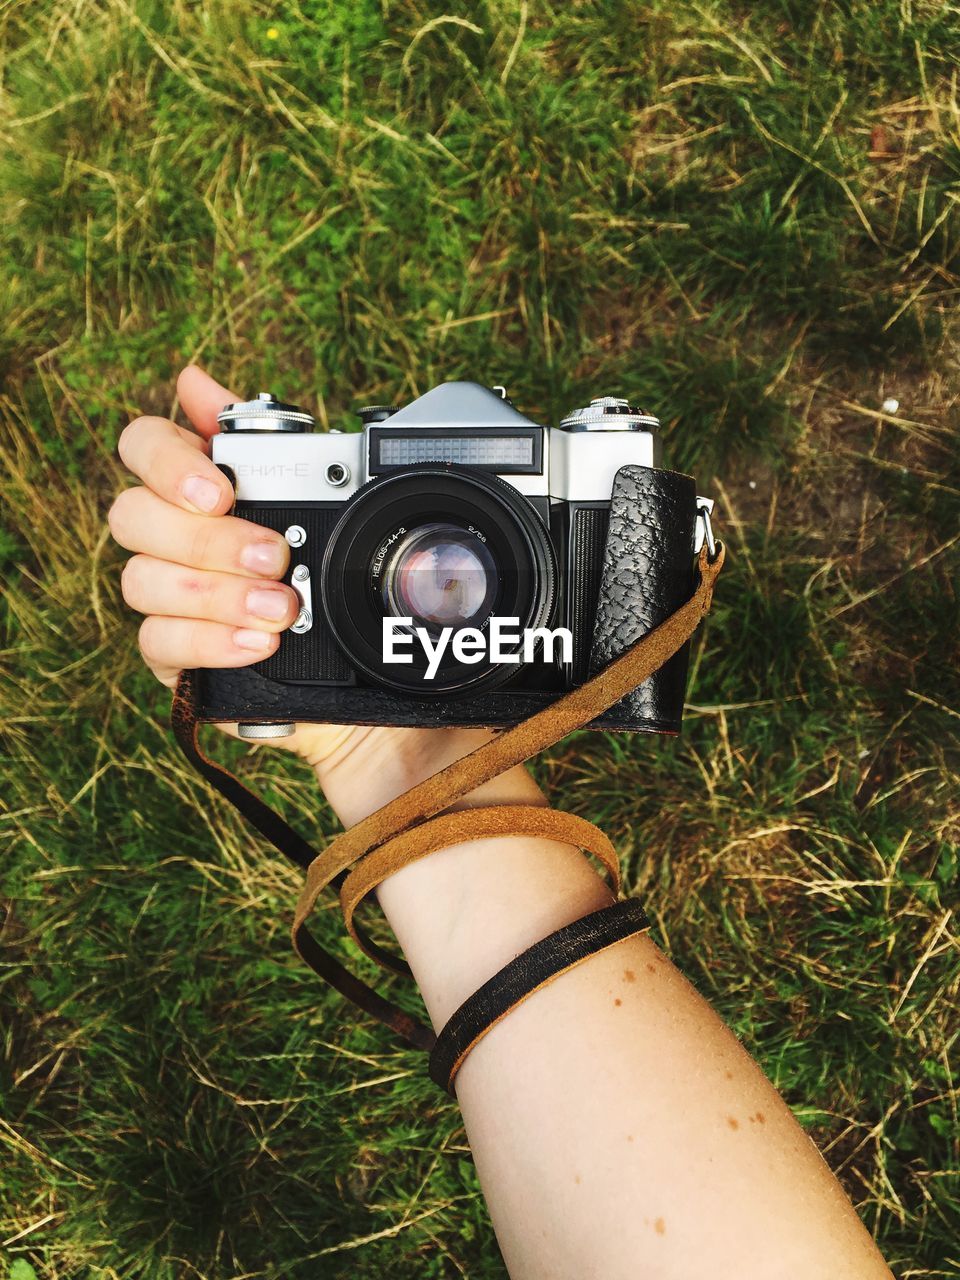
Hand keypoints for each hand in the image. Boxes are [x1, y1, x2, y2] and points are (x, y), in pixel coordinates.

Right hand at [109, 366, 530, 824]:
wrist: (387, 698)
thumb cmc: (360, 596)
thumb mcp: (347, 519)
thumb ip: (277, 450)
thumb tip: (204, 380)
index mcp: (210, 488)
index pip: (144, 446)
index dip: (166, 456)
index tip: (222, 487)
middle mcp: (180, 541)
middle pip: (132, 514)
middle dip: (208, 536)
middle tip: (277, 556)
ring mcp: (174, 602)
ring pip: (142, 580)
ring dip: (215, 591)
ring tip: (282, 609)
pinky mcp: (181, 661)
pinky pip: (158, 643)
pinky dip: (210, 642)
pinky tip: (260, 646)